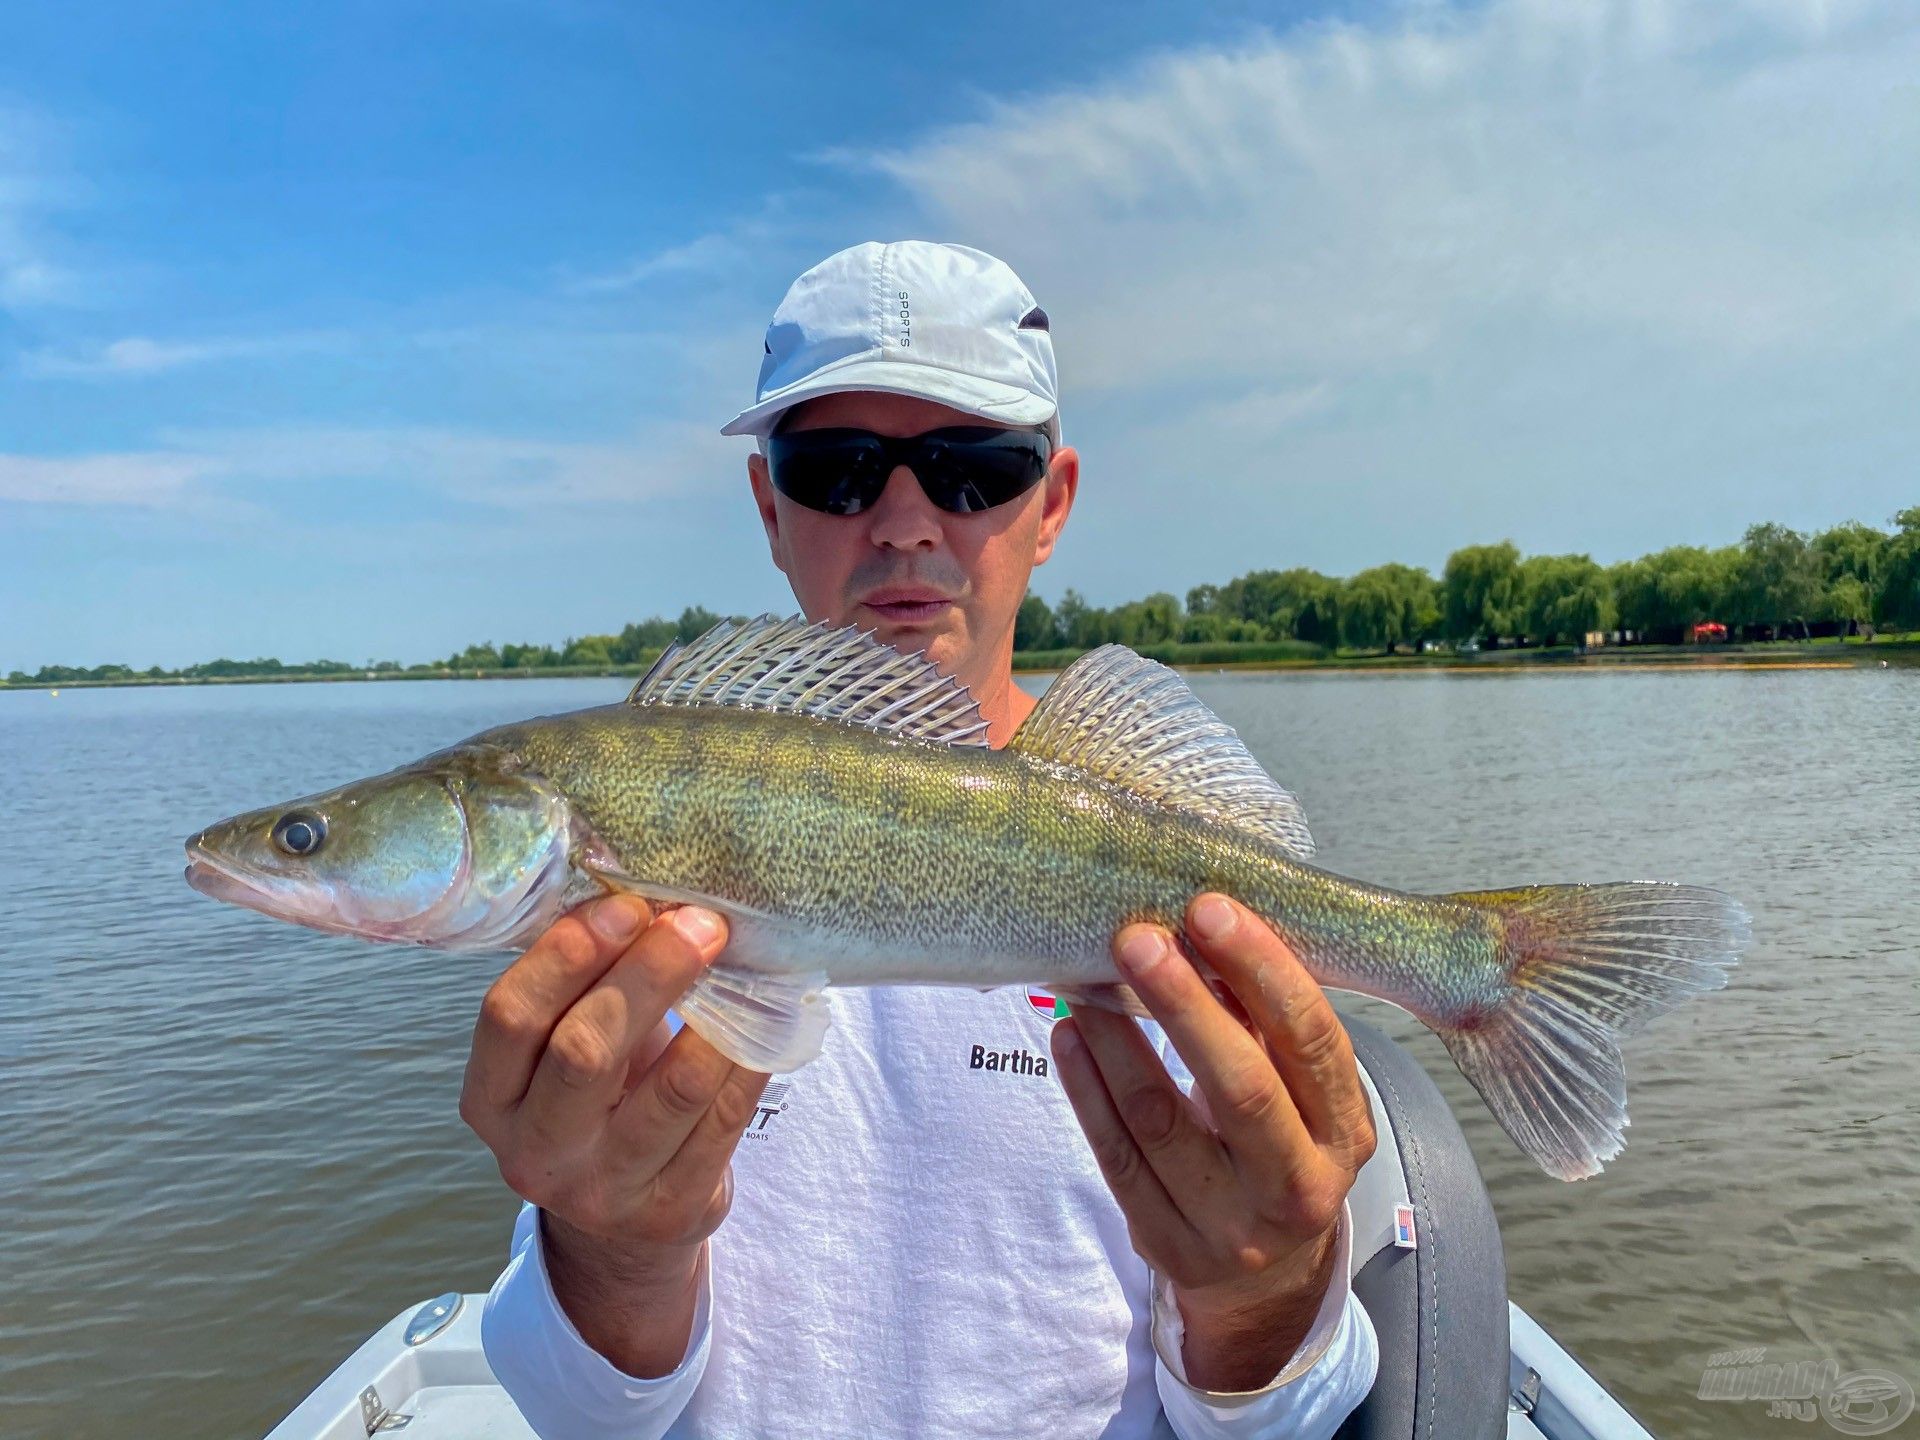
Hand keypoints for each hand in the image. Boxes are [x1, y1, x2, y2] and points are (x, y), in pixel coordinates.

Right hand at [459, 894, 769, 1376]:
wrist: (623, 1228)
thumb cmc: (596, 1101)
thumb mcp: (562, 1051)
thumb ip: (582, 984)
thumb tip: (644, 888)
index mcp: (492, 1100)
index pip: (509, 1017)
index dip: (567, 954)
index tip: (627, 904)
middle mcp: (536, 1153)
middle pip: (586, 1052)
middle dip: (648, 975)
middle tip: (700, 922)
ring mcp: (605, 1191)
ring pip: (672, 1090)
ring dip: (717, 1015)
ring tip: (744, 962)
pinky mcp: (674, 1210)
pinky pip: (728, 1120)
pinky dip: (752, 1058)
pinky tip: (770, 1018)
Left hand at [1050, 893, 1375, 1391]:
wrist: (1269, 1277)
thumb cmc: (1281, 1148)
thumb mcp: (1303, 1096)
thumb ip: (1266, 1024)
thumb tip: (1204, 925)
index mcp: (1344, 1131)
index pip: (1311, 1041)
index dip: (1262, 970)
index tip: (1209, 909)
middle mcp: (1298, 1184)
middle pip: (1240, 1088)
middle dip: (1183, 1005)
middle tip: (1137, 939)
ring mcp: (1232, 1227)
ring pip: (1161, 1123)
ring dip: (1116, 1042)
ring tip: (1083, 981)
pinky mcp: (1169, 1246)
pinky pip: (1116, 1159)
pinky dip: (1086, 1090)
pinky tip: (1070, 1038)